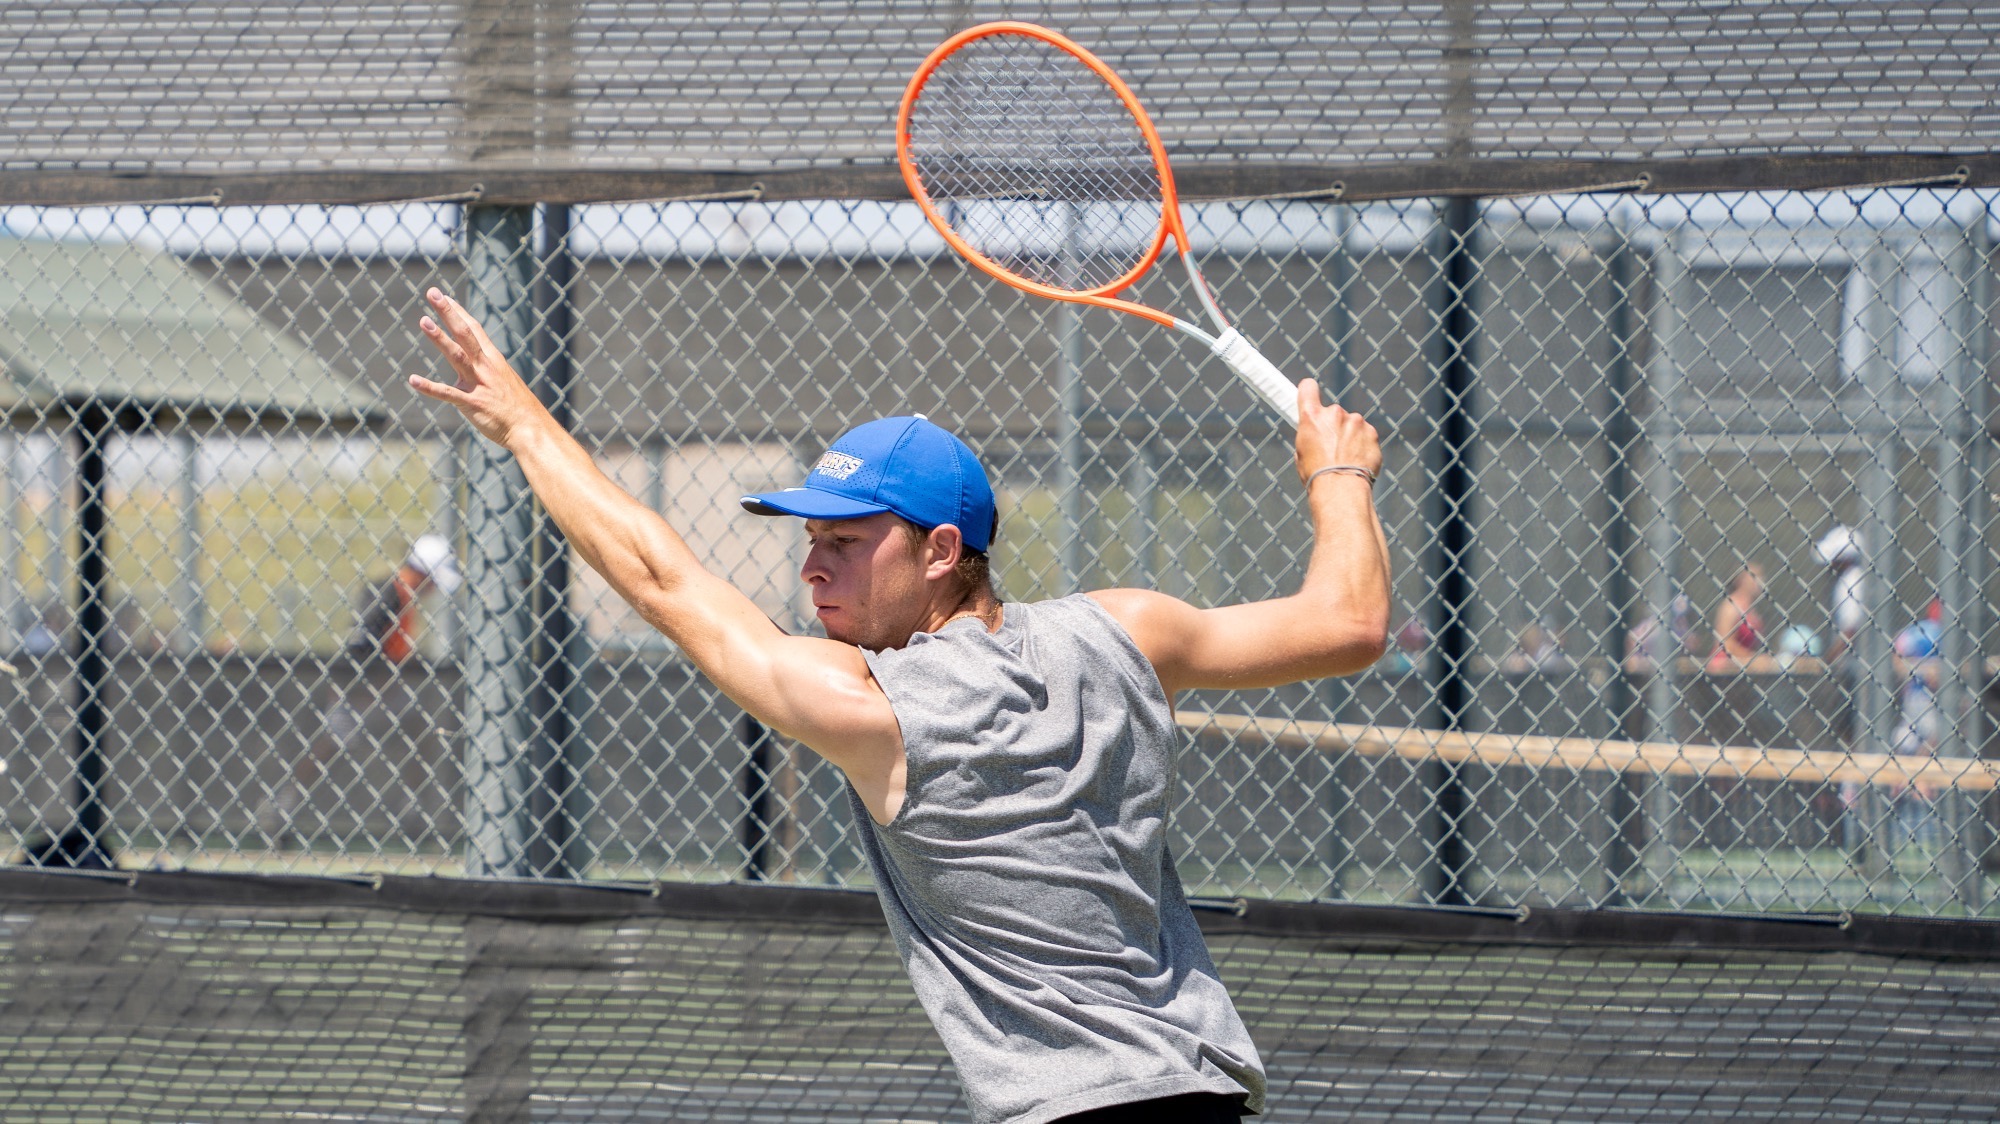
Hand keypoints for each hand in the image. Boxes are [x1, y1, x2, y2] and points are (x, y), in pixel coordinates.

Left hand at [406, 287, 549, 449]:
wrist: (531, 429)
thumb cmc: (517, 408)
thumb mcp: (504, 382)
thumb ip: (487, 371)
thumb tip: (477, 366)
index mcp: (494, 360)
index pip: (474, 329)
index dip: (458, 312)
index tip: (444, 297)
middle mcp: (486, 367)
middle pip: (465, 333)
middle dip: (449, 312)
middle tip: (433, 293)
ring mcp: (479, 384)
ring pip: (457, 355)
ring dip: (440, 338)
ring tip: (424, 321)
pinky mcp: (473, 403)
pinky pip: (448, 393)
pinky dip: (430, 387)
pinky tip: (413, 380)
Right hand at [1294, 377, 1381, 484]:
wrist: (1342, 490)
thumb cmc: (1317, 476)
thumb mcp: (1301, 454)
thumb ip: (1310, 436)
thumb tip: (1316, 436)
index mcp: (1311, 417)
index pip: (1308, 388)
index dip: (1309, 392)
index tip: (1310, 396)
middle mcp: (1334, 413)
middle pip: (1332, 413)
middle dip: (1333, 427)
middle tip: (1331, 448)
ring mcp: (1355, 421)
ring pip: (1351, 425)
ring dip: (1349, 436)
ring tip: (1345, 460)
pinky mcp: (1371, 432)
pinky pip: (1365, 435)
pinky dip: (1362, 445)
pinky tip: (1357, 461)